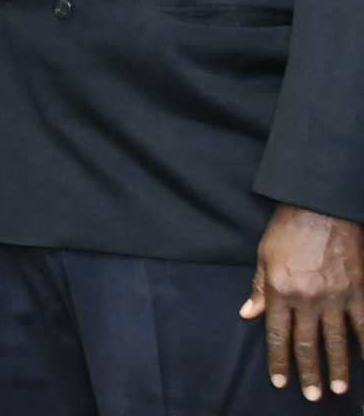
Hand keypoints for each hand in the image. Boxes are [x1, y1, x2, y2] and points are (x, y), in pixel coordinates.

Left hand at [241, 204, 363, 398]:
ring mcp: (336, 296)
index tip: (280, 381)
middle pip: (307, 344)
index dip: (278, 360)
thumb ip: (260, 288)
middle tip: (312, 396)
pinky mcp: (358, 290)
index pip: (277, 334)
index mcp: (280, 290)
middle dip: (308, 372)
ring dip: (338, 368)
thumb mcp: (264, 256)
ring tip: (338, 389)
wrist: (321, 207)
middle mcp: (307, 298)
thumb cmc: (288, 229)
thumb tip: (248, 314)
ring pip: (337, 341)